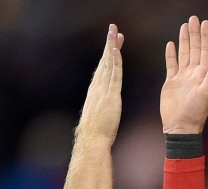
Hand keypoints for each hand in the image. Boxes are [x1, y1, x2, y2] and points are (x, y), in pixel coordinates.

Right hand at [76, 24, 123, 144]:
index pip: (103, 68)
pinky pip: (114, 75)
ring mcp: (103, 91)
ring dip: (112, 47)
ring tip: (115, 33)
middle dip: (109, 44)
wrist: (92, 141)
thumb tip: (102, 105)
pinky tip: (116, 51)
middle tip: (113, 29)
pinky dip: (115, 62)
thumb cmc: (95, 133)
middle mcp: (98, 87)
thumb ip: (100, 106)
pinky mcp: (111, 96)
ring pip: (109, 64)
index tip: (113, 44)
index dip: (108, 55)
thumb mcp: (98, 115)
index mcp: (95, 91)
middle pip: (105, 61)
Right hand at [161, 16, 207, 134]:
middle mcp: (194, 73)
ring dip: (184, 40)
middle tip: (193, 18)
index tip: (205, 23)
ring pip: (184, 54)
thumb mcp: (206, 93)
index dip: (206, 36)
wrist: (180, 127)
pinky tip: (171, 44)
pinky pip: (171, 65)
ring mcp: (182, 77)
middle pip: (194, 48)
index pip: (205, 50)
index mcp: (203, 74)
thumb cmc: (195, 113)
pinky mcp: (171, 83)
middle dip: (194, 33)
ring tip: (184, 26)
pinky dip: (171, 54)